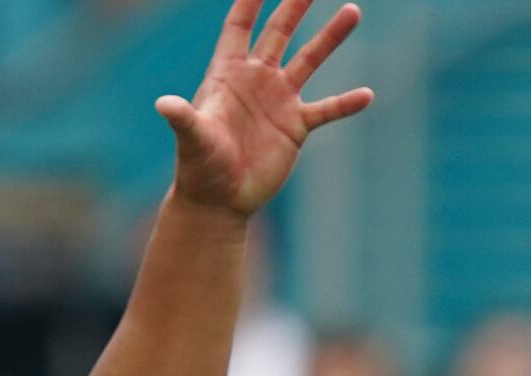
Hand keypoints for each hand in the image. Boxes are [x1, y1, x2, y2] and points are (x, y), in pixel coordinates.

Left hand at [157, 0, 373, 218]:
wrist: (219, 200)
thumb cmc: (199, 167)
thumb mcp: (193, 140)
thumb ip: (183, 119)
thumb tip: (163, 104)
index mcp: (228, 73)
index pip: (239, 25)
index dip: (250, 1)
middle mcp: (256, 79)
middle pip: (278, 32)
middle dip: (294, 6)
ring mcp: (279, 101)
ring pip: (309, 60)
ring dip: (330, 38)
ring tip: (352, 11)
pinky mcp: (295, 127)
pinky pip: (326, 110)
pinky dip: (346, 103)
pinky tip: (367, 95)